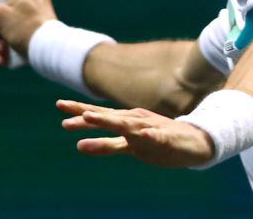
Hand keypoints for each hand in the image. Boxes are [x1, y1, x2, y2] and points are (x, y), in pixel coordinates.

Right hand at [0, 0, 56, 65]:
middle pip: (5, 4)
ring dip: (2, 37)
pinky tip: (6, 58)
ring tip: (1, 50)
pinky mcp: (42, 25)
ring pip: (12, 20)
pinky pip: (22, 30)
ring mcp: (39, 10)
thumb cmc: (24, 28)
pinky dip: (12, 43)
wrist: (50, 49)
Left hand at [57, 99, 214, 168]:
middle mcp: (135, 121)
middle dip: (87, 116)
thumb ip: (106, 145)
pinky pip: (158, 136)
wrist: (194, 142)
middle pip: (108, 117)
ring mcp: (150, 128)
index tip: (58, 106)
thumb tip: (79, 145)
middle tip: (66, 114)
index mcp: (125, 121)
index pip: (99, 114)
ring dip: (108, 121)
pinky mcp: (166, 137)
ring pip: (127, 125)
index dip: (79, 111)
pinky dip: (150, 135)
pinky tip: (143, 134)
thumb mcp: (128, 145)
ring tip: (90, 118)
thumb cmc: (158, 141)